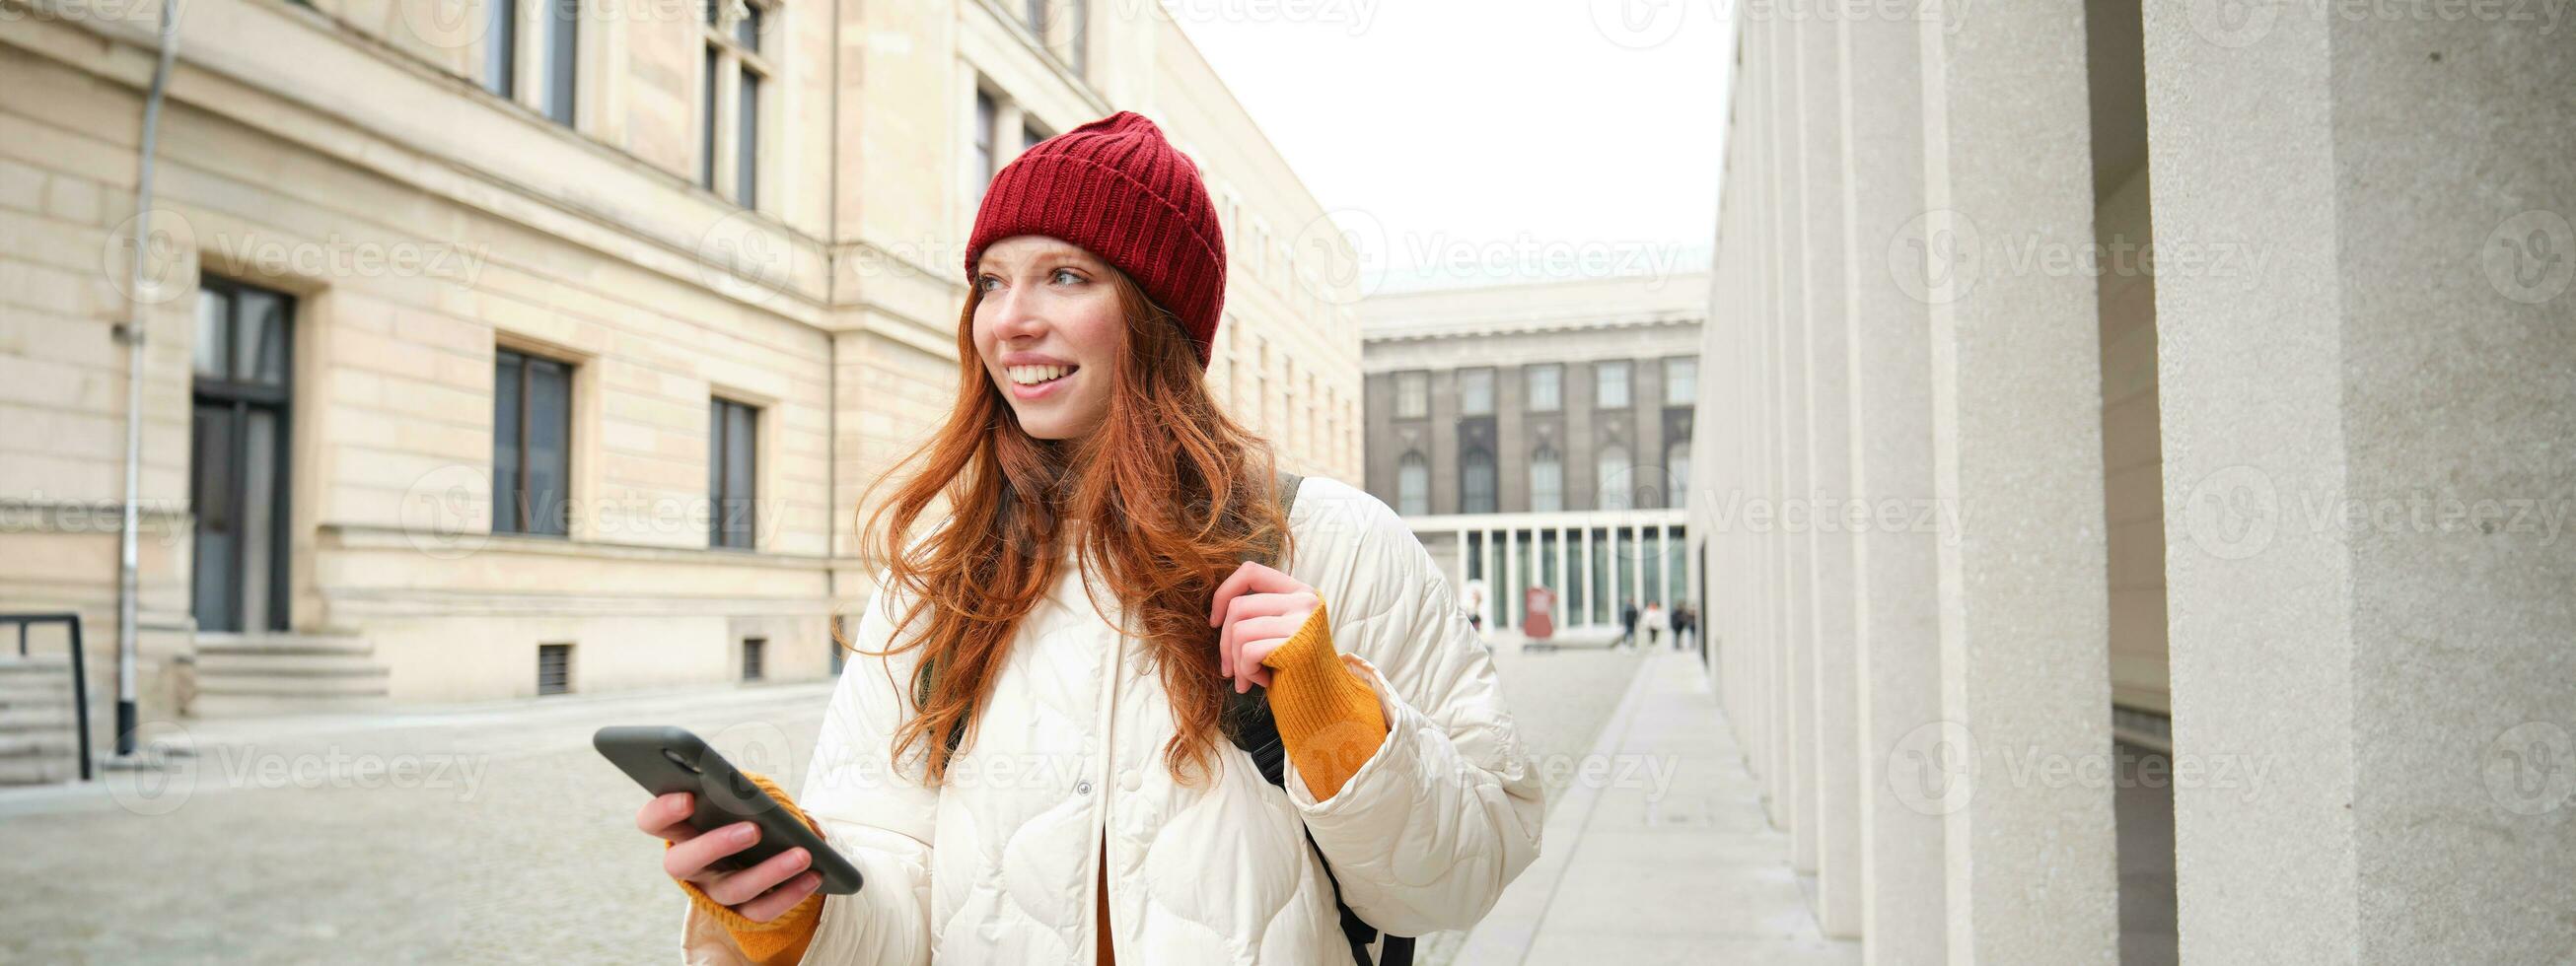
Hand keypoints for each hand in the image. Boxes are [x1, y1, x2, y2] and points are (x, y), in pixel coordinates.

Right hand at [638, 791, 821, 922]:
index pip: (653, 821)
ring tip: (803, 854)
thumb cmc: (746, 810)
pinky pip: (761, 910)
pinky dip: (790, 894)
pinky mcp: (740, 912)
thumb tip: (758, 796)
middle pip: (682, 863)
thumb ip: (739, 791)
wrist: (766, 847)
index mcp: (681, 829)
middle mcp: (690, 865)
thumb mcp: (740, 796)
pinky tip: (814, 876)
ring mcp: (714, 890)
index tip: (688, 797)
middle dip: (715, 845)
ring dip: (769, 872)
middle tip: (754, 829)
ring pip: (732, 889)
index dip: (663, 811)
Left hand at [1208, 560, 1319, 693]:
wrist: (1326, 703)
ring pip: (1239, 631)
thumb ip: (1259, 613)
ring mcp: (1303, 622)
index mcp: (1300, 591)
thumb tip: (1216, 616)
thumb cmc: (1295, 669)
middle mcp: (1304, 601)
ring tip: (1248, 678)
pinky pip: (1248, 652)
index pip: (1251, 572)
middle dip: (1224, 643)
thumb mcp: (1279, 631)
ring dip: (1236, 662)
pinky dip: (1247, 672)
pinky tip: (1263, 681)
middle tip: (1229, 669)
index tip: (1215, 621)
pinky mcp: (1297, 646)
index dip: (1224, 593)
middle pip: (1238, 607)